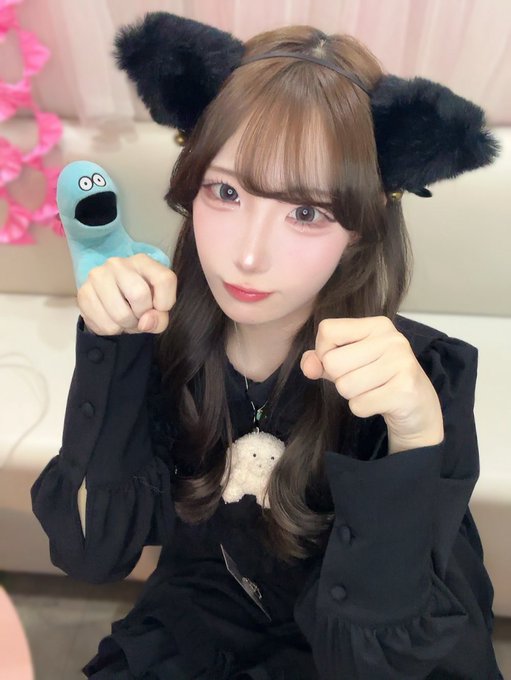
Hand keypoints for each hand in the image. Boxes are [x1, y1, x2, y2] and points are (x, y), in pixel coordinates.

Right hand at [77, 253, 175, 335]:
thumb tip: (145, 322)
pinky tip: (112, 320)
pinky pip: (105, 324)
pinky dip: (113, 330)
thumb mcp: (157, 309)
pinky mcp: (84, 293)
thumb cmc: (139, 303)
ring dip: (127, 325)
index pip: (164, 279)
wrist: (108, 302)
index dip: (166, 302)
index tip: (159, 309)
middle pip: (140, 295)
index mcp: (143, 261)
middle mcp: (119, 264)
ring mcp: (98, 276)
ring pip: (121, 314)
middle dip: (143, 315)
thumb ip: (160, 318)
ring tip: (126, 319)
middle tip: (139, 317)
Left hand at [300, 316, 443, 452]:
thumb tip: (308, 366)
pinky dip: (363, 409)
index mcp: (377, 325)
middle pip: (332, 361)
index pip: (327, 330)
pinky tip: (380, 402)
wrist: (418, 407)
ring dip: (352, 395)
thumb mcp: (348, 363)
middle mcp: (392, 339)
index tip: (344, 361)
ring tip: (373, 390)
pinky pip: (358, 405)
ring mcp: (401, 363)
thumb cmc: (379, 380)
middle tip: (363, 380)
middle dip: (339, 379)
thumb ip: (321, 360)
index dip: (324, 352)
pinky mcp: (404, 390)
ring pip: (344, 386)